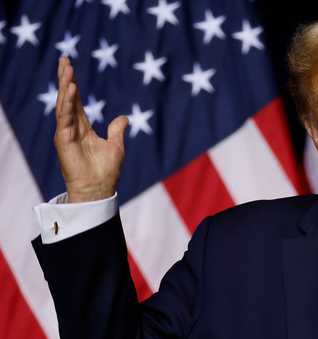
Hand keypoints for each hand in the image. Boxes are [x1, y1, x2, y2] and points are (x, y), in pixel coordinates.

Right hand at [54, 57, 128, 202]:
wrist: (99, 189)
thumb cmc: (106, 171)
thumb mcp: (116, 145)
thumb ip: (116, 130)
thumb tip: (123, 118)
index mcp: (83, 128)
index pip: (76, 102)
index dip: (73, 85)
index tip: (70, 67)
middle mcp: (72, 128)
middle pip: (67, 99)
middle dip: (65, 79)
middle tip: (64, 60)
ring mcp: (66, 134)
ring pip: (64, 105)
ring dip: (65, 87)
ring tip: (67, 70)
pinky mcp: (63, 141)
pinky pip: (65, 119)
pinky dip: (68, 104)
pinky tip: (70, 90)